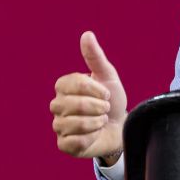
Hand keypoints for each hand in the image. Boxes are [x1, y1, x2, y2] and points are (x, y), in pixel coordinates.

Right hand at [50, 31, 127, 164]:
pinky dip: (89, 137)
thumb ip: (95, 56)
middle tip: (106, 108)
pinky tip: (95, 134)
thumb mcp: (108, 76)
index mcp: (64, 87)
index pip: (71, 83)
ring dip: (95, 122)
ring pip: (72, 124)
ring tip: (101, 121)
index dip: (94, 89)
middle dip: (97, 107)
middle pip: (72, 104)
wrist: (121, 128)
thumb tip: (87, 34)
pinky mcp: (64, 145)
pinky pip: (73, 141)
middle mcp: (57, 105)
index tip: (107, 93)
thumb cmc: (112, 101)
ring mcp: (59, 126)